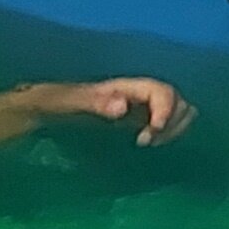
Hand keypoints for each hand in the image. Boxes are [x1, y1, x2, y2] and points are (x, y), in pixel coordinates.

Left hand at [24, 76, 193, 145]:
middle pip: (176, 99)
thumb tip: (123, 107)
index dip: (166, 111)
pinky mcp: (140, 117)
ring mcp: (141, 104)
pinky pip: (169, 119)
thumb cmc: (57, 103)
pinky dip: (171, 130)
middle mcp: (138, 93)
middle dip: (171, 122)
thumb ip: (94, 103)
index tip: (150, 135)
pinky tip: (150, 142)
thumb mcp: (69, 102)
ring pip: (179, 108)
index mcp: (125, 87)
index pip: (161, 91)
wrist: (49, 107)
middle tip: (146, 141)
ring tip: (151, 142)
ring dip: (175, 126)